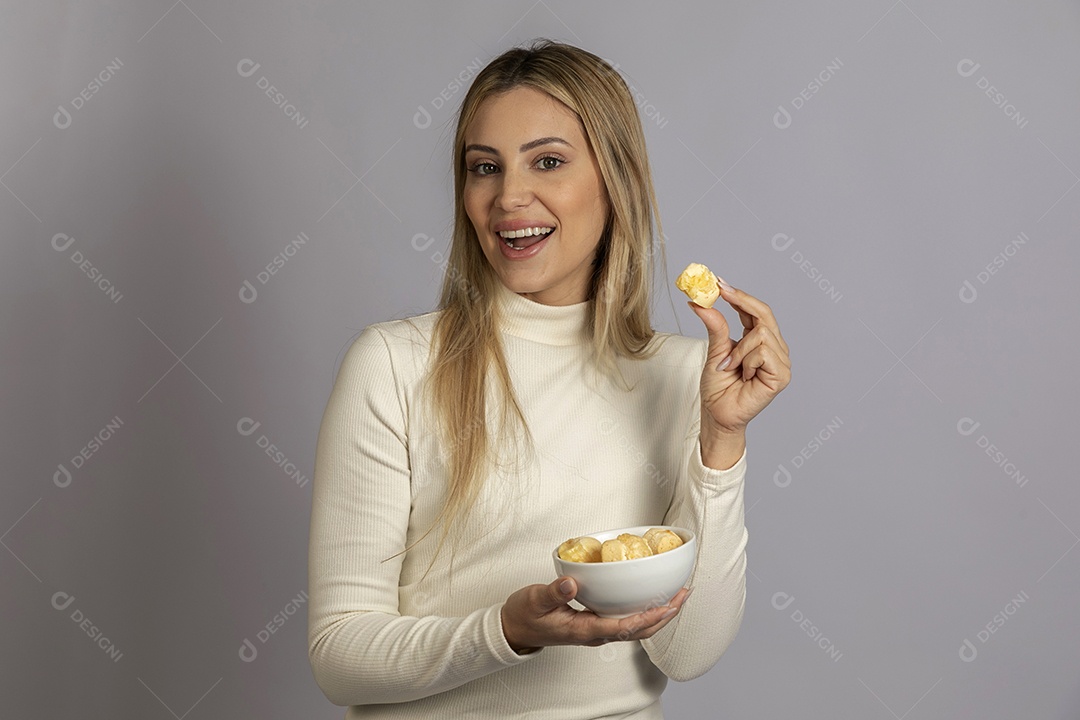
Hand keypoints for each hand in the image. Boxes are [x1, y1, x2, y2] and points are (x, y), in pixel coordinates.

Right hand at [500, 576, 692, 653]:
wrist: (515, 630)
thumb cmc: (525, 616)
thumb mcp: (534, 600)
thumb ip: (553, 592)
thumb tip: (572, 581)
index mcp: (584, 630)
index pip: (623, 627)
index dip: (648, 617)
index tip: (667, 606)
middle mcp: (595, 634)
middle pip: (638, 630)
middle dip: (664, 615)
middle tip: (683, 595)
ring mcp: (596, 630)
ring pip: (636, 627)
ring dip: (659, 614)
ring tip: (676, 596)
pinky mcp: (595, 623)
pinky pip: (627, 620)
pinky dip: (644, 611)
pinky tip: (651, 597)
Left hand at [688, 282, 790, 447]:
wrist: (718, 415)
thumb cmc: (719, 388)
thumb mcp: (715, 351)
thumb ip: (715, 327)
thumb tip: (701, 303)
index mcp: (761, 340)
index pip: (756, 311)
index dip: (740, 295)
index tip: (720, 282)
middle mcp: (775, 348)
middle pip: (765, 314)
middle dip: (741, 301)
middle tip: (719, 291)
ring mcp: (781, 361)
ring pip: (761, 334)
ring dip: (739, 349)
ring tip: (730, 366)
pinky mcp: (782, 375)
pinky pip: (763, 352)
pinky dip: (747, 361)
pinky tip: (743, 375)